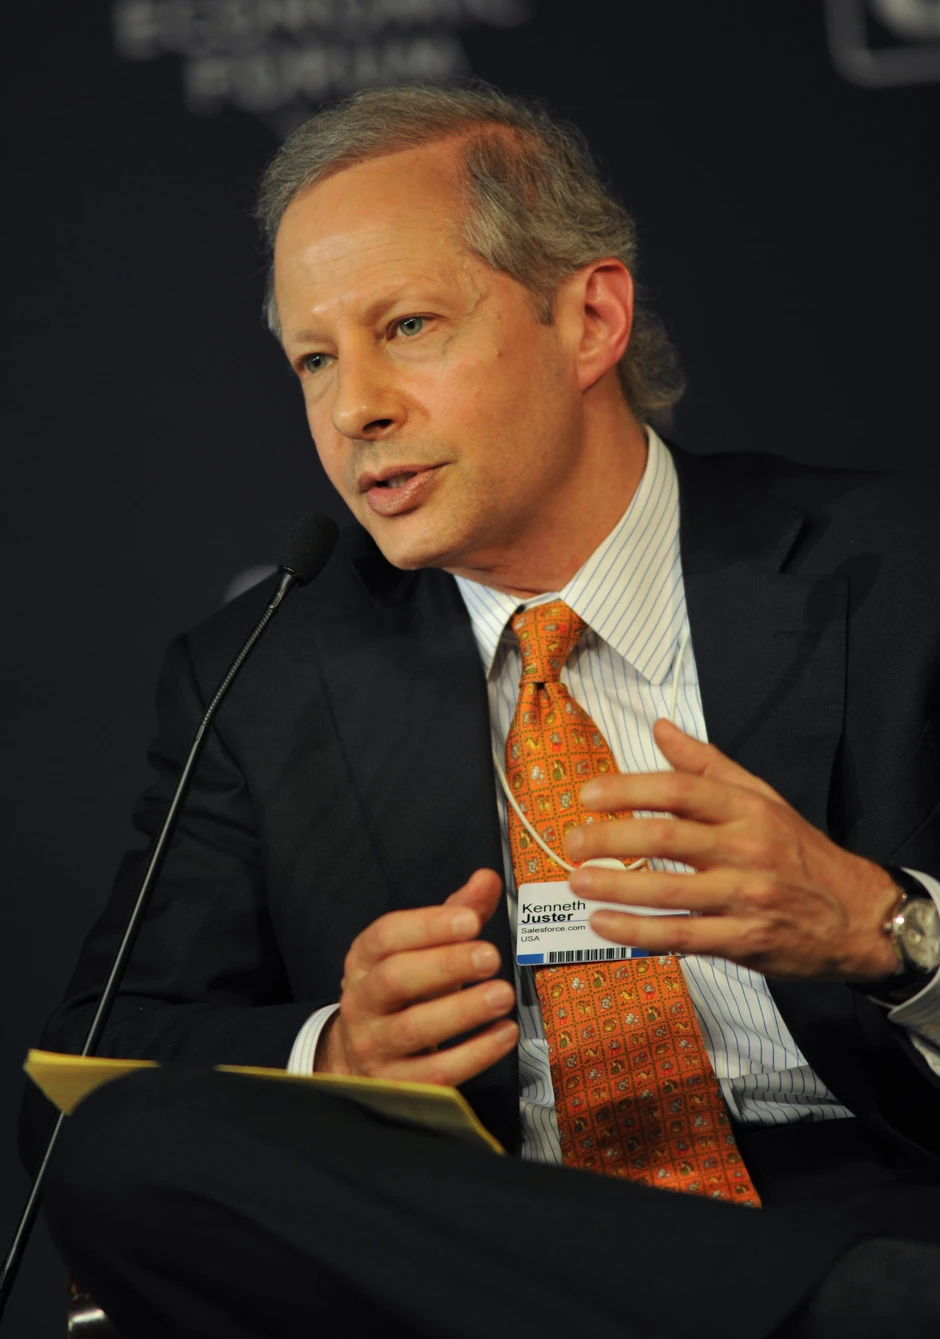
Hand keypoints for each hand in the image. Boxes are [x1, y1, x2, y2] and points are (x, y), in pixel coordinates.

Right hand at [316, 868, 517, 1081]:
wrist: (364, 1057)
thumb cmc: (405, 993)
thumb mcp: (422, 950)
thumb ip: (457, 913)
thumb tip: (487, 879)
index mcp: (365, 960)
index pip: (387, 936)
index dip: (428, 926)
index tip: (470, 920)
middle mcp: (362, 1000)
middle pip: (395, 979)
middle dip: (446, 965)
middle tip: (491, 956)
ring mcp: (374, 1045)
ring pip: (413, 1028)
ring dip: (462, 1011)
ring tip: (503, 995)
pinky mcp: (396, 1083)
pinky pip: (434, 1072)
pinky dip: (473, 1054)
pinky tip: (504, 1034)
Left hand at [564, 720, 901, 982]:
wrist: (858, 916)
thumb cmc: (802, 854)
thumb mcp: (762, 798)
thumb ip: (706, 764)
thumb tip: (661, 728)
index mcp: (747, 809)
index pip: (679, 790)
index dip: (629, 790)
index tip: (589, 795)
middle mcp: (746, 850)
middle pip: (668, 839)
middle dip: (610, 839)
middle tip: (571, 842)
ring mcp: (745, 897)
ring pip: (670, 892)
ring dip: (615, 888)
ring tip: (577, 882)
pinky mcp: (743, 940)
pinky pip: (682, 936)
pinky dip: (638, 932)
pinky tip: (604, 925)